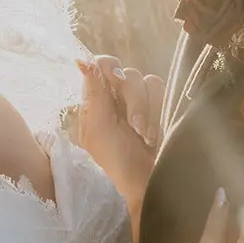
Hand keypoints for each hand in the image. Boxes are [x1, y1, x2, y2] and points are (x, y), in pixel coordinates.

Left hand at [75, 54, 163, 222]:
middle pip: (126, 72)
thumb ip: (93, 93)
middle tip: (133, 126)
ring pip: (147, 81)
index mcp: (96, 101)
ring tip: (144, 135)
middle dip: (132, 100)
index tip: (115, 80)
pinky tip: (155, 134)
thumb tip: (80, 60)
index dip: (109, 68)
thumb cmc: (116, 161)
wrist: (148, 182)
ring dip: (146, 111)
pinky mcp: (160, 107)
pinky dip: (159, 113)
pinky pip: (163, 92)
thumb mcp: (98, 130)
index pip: (101, 65)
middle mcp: (117, 97)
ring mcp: (140, 102)